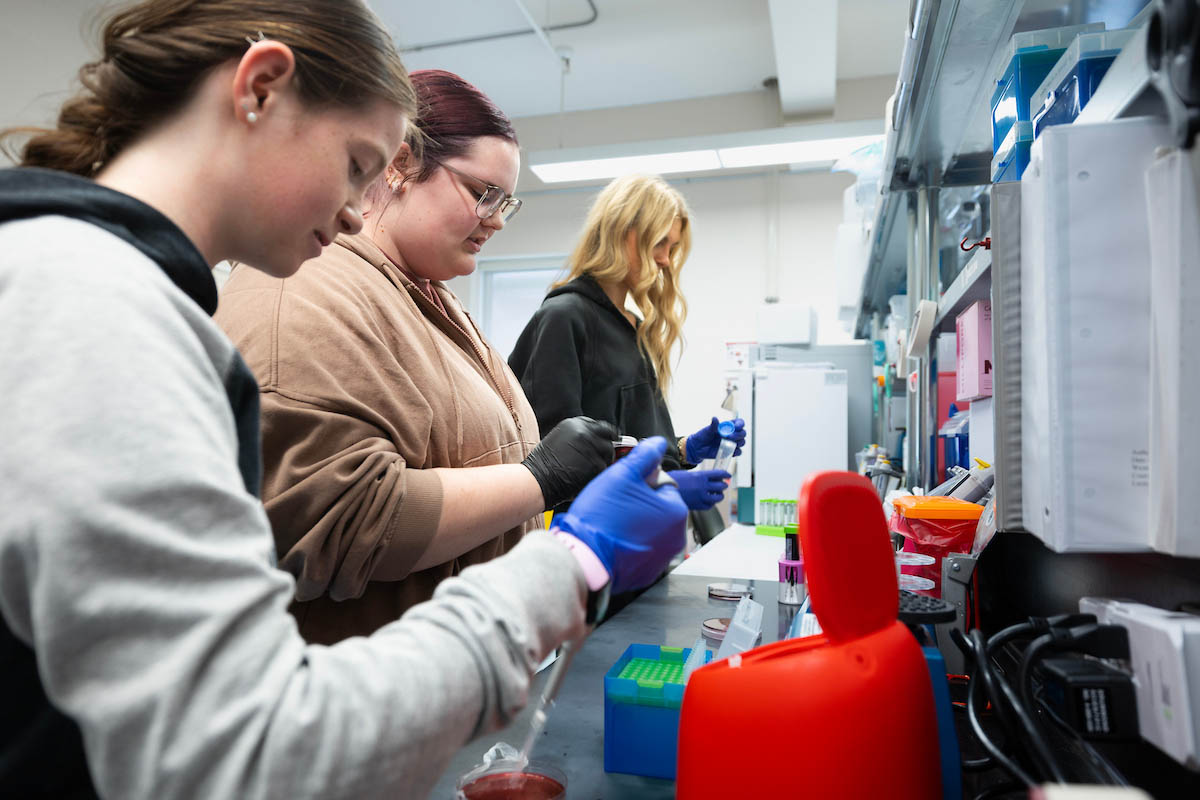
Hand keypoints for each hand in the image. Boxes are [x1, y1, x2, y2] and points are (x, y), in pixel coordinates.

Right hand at [522, 416, 618, 509]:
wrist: (537, 480)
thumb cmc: (543, 465)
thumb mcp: (559, 440)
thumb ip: (578, 437)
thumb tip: (597, 442)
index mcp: (574, 424)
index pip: (600, 426)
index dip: (604, 436)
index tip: (607, 441)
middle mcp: (584, 431)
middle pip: (608, 436)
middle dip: (607, 446)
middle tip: (604, 457)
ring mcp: (591, 446)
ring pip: (609, 452)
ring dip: (603, 461)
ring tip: (587, 470)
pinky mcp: (595, 463)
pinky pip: (605, 468)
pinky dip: (598, 474)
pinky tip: (584, 477)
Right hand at [553, 437, 686, 593]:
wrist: (583, 558)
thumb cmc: (602, 517)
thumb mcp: (622, 475)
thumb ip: (644, 456)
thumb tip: (657, 444)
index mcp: (675, 511)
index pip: (663, 485)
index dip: (641, 482)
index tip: (623, 488)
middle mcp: (676, 537)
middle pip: (658, 508)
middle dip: (639, 503)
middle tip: (615, 505)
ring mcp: (662, 557)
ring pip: (650, 529)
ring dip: (635, 523)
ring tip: (612, 522)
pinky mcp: (647, 572)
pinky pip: (641, 550)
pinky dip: (630, 543)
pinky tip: (612, 539)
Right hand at [667, 468, 730, 510]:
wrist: (663, 490)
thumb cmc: (672, 481)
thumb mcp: (687, 474)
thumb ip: (699, 476)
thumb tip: (708, 477)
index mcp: (700, 476)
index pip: (719, 474)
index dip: (725, 474)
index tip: (728, 475)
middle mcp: (703, 486)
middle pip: (721, 486)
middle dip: (722, 485)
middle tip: (721, 485)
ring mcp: (701, 497)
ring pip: (718, 497)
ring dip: (718, 495)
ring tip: (716, 494)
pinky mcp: (698, 506)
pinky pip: (710, 506)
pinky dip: (711, 503)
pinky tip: (708, 501)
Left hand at [685, 417, 746, 461]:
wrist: (698, 448)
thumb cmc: (703, 436)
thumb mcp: (707, 430)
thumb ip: (713, 425)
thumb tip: (714, 418)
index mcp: (728, 426)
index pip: (739, 423)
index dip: (740, 424)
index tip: (736, 427)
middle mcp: (732, 434)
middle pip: (743, 433)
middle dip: (739, 434)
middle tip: (729, 436)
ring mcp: (732, 443)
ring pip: (742, 442)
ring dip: (739, 442)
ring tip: (729, 442)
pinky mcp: (730, 452)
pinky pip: (738, 452)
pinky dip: (737, 452)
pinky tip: (732, 451)